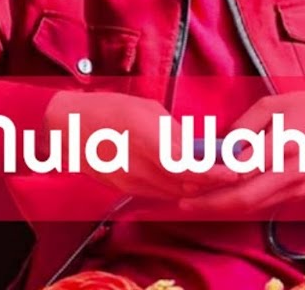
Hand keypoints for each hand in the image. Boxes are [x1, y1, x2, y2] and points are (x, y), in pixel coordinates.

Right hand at [44, 90, 239, 200]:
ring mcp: (133, 183)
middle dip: (214, 182)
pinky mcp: (126, 190)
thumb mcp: (148, 109)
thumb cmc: (108, 110)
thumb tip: (196, 146)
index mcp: (150, 143)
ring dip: (198, 188)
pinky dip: (179, 190)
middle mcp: (143, 169)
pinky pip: (160, 194)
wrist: (68, 128)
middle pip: (188, 186)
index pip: (191, 168)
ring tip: (216, 176)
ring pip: (176, 194)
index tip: (235, 169)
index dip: (216, 173)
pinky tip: (188, 180)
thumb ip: (174, 132)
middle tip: (235, 172)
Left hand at [178, 86, 304, 213]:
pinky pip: (265, 205)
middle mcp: (290, 174)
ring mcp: (297, 189)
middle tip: (181, 204)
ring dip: (222, 209)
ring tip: (195, 204)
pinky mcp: (299, 195)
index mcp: (282, 147)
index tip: (185, 180)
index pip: (240, 172)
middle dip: (209, 205)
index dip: (211, 180)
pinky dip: (241, 205)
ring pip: (253, 208)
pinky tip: (223, 200)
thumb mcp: (273, 105)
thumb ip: (243, 128)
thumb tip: (217, 148)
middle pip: (243, 200)